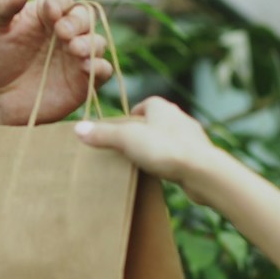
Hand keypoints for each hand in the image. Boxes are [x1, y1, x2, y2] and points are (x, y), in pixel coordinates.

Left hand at [0, 0, 113, 125]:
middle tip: (62, 31)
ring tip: (74, 49)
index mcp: (46, 15)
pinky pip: (102, 71)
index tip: (49, 11)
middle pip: (85, 17)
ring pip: (97, 42)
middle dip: (77, 22)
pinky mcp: (83, 81)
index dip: (59, 4)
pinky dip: (100, 67)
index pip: (62, 1)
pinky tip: (86, 67)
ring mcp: (76, 56)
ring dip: (89, 43)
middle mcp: (66, 32)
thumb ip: (2, 6)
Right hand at [74, 97, 228, 190]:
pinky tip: (162, 173)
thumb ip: (103, 134)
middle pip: (155, 122)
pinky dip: (169, 161)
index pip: (144, 105)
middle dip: (143, 133)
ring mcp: (191, 137)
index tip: (120, 130)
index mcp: (161, 107)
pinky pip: (179, 155)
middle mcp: (179, 117)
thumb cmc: (164, 149)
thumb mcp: (126, 140)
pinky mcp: (199, 155)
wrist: (202, 171)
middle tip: (127, 148)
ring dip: (157, 147)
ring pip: (169, 138)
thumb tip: (78, 128)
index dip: (131, 117)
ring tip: (143, 162)